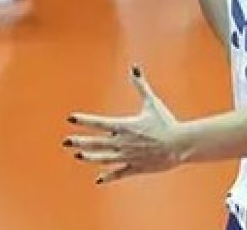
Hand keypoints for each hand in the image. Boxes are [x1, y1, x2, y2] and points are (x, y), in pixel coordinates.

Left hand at [63, 66, 184, 183]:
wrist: (180, 144)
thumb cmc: (167, 122)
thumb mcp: (153, 103)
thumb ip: (141, 86)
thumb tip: (134, 68)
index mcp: (125, 126)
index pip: (99, 123)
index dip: (84, 120)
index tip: (71, 118)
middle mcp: (122, 142)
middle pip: (95, 143)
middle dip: (79, 141)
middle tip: (66, 141)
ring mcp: (127, 156)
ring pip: (103, 158)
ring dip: (89, 157)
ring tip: (79, 155)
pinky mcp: (135, 167)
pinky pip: (118, 173)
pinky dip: (107, 176)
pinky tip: (98, 179)